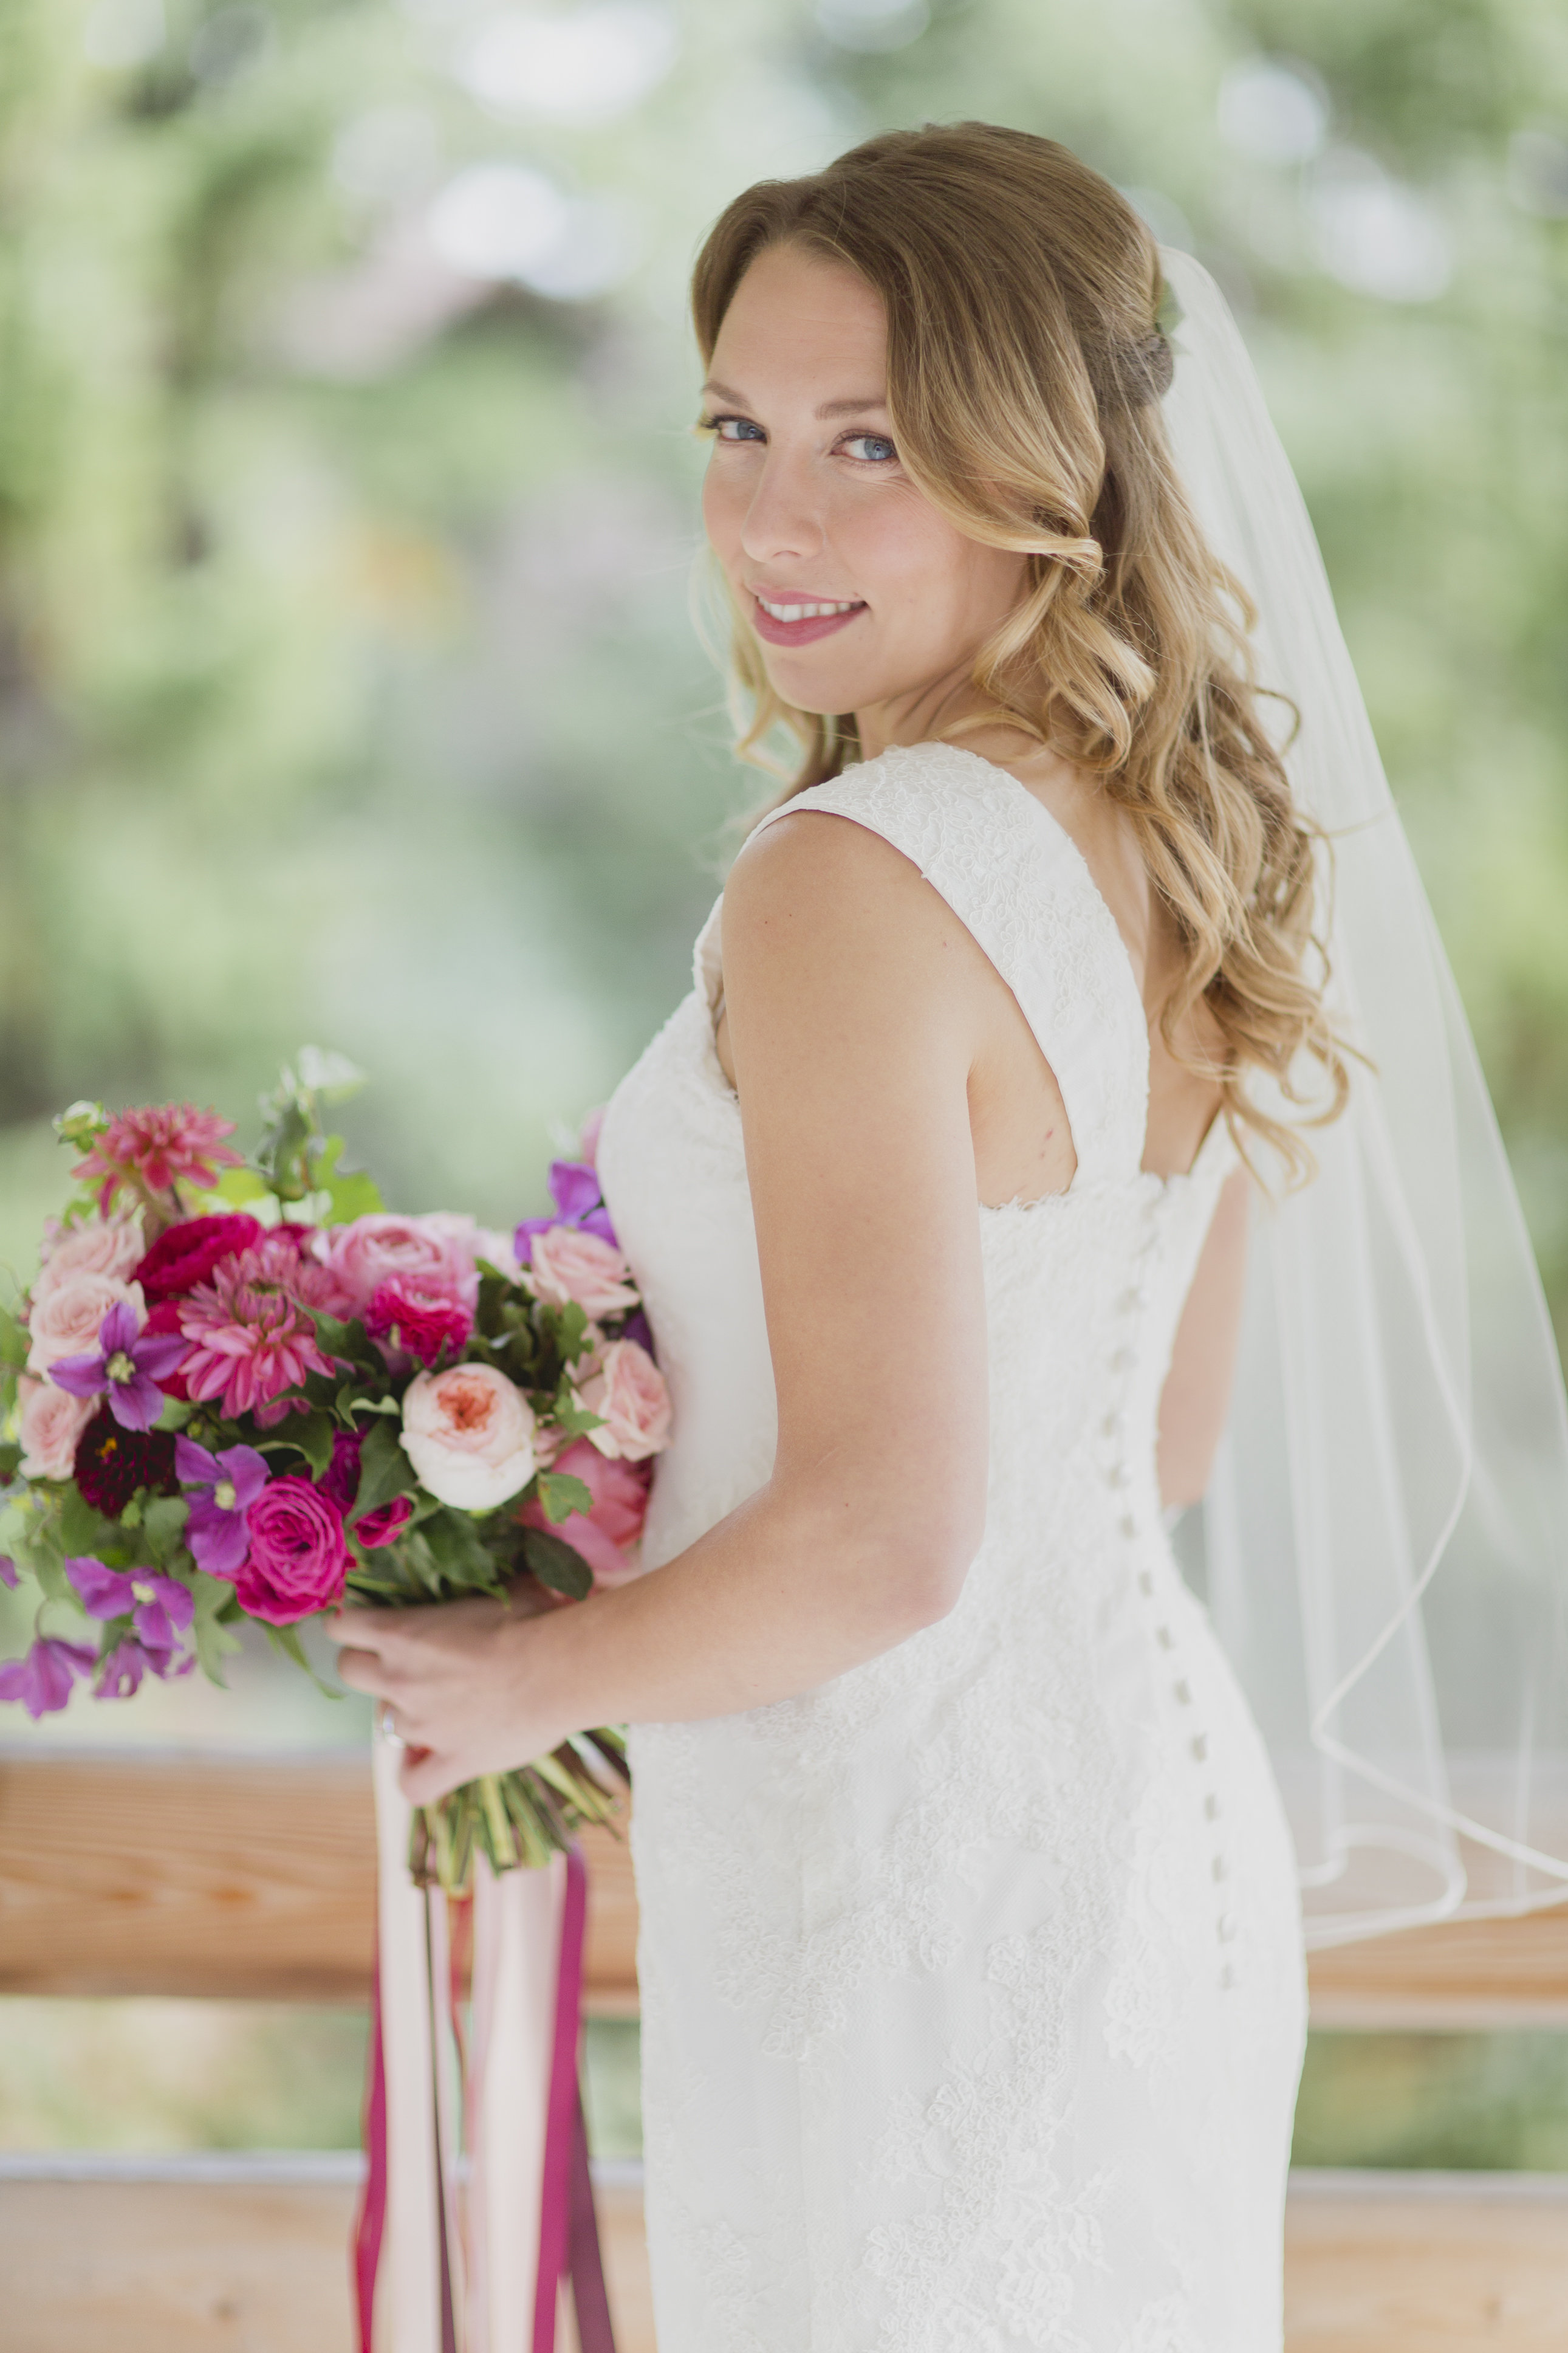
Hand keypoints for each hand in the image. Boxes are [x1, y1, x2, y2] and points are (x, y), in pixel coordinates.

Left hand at [325, 1588, 570, 1804]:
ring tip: (438, 1708)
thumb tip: (504, 1565)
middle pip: (349, 1670)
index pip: (343, 1625)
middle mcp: (400, 1678)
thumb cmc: (536, 1618)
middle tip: (400, 1664)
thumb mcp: (505, 1587)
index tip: (365, 1622)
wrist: (561, 1669)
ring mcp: (421, 1724)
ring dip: (405, 1715)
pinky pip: (413, 1784)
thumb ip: (488, 1583)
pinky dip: (417, 1776)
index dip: (350, 1623)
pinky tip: (432, 1763)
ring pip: (385, 1725)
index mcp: (403, 1631)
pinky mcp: (450, 1760)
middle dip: (368, 1666)